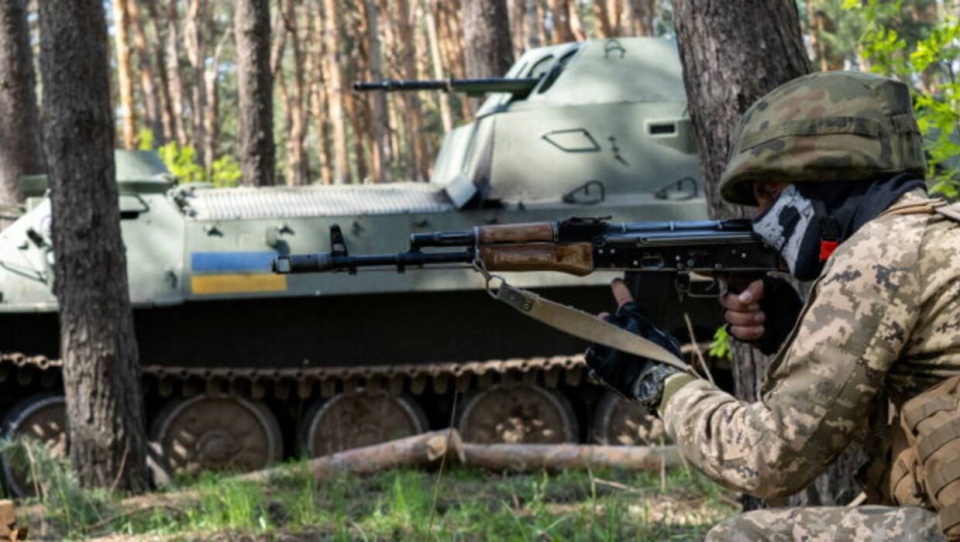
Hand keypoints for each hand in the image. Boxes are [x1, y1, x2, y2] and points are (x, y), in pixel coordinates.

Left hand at [585, 279, 681, 409]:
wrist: (659, 385)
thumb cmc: (666, 363)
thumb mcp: (665, 340)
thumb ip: (650, 331)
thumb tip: (644, 332)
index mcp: (635, 322)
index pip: (627, 303)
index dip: (621, 292)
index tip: (616, 283)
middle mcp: (617, 331)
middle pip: (607, 321)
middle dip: (610, 325)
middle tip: (618, 337)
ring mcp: (606, 347)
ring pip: (598, 339)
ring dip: (604, 345)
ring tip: (618, 358)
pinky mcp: (599, 365)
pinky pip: (593, 358)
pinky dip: (599, 361)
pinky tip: (609, 366)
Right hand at [721, 276, 803, 354]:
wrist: (795, 317)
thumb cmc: (784, 299)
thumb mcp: (773, 286)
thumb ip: (757, 287)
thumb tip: (743, 297)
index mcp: (741, 292)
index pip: (726, 296)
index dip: (735, 302)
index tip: (753, 303)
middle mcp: (737, 307)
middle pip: (727, 311)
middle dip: (744, 312)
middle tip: (760, 310)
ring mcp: (739, 321)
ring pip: (731, 323)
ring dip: (748, 322)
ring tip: (763, 319)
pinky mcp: (744, 333)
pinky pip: (737, 334)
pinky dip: (749, 332)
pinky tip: (761, 329)